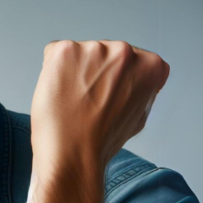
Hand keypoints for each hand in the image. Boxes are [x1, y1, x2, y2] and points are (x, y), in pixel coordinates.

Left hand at [29, 40, 169, 182]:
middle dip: (95, 73)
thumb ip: (139, 90)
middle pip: (105, 54)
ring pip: (80, 54)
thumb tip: (129, 80)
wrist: (73, 154)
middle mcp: (125, 50)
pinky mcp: (65, 51)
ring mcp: (94, 48)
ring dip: (74, 72)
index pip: (135, 62)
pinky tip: (58, 93)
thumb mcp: (139, 115)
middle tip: (88, 102)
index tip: (110, 96)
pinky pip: (54, 54)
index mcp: (150, 65)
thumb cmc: (101, 141)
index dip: (118, 81)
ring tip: (72, 100)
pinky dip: (52, 71)